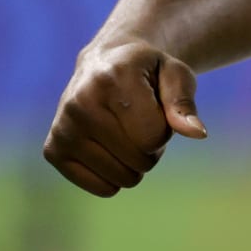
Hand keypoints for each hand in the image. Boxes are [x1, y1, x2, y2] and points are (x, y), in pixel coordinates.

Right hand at [43, 37, 207, 196]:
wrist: (105, 62)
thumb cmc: (148, 71)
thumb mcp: (175, 75)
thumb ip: (184, 103)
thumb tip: (198, 133)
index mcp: (112, 78)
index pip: (153, 137)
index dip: (164, 129)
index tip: (154, 107)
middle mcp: (80, 102)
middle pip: (139, 160)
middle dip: (151, 147)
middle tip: (139, 119)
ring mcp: (62, 128)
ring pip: (122, 178)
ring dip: (133, 162)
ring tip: (124, 129)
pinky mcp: (53, 150)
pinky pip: (102, 189)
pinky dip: (114, 176)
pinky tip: (107, 145)